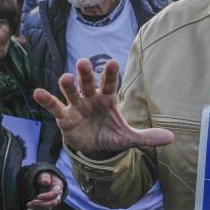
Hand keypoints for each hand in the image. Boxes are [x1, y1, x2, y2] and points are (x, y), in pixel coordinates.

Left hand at [27, 171, 64, 209]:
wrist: (44, 180)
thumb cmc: (45, 176)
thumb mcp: (44, 174)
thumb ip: (45, 177)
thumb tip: (46, 182)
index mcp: (58, 186)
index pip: (55, 193)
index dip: (47, 196)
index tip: (38, 196)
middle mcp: (57, 195)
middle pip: (52, 203)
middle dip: (42, 204)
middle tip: (32, 202)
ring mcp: (52, 201)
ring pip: (47, 208)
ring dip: (37, 208)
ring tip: (28, 204)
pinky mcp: (47, 205)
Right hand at [34, 59, 173, 155]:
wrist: (93, 148)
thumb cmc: (110, 135)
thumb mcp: (129, 138)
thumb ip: (148, 136)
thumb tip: (172, 138)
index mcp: (108, 99)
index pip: (110, 84)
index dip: (110, 74)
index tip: (112, 62)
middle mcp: (91, 98)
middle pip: (88, 82)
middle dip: (86, 73)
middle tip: (84, 62)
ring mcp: (76, 106)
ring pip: (71, 92)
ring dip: (67, 85)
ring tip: (65, 78)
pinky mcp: (64, 117)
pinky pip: (54, 106)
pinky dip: (46, 100)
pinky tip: (37, 92)